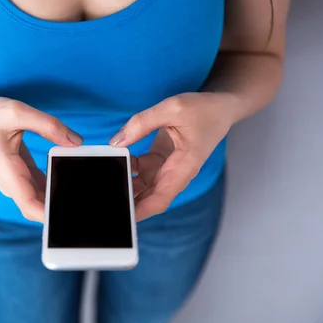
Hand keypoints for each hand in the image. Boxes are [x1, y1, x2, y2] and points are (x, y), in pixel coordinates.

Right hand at [0, 97, 82, 221]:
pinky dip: (55, 184)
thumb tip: (76, 141)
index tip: (71, 213)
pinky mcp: (21, 174)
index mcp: (7, 170)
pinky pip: (41, 186)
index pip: (30, 206)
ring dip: (59, 195)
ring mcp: (15, 180)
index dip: (51, 216)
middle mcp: (10, 181)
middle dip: (60, 207)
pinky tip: (72, 177)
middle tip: (86, 200)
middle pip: (38, 207)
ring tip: (84, 190)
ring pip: (41, 199)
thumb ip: (49, 125)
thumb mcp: (17, 112)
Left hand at [110, 92, 236, 220]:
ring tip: (102, 181)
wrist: (220, 107)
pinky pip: (139, 171)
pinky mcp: (159, 160)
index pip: (160, 198)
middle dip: (127, 200)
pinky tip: (113, 160)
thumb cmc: (203, 109)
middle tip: (102, 198)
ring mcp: (166, 168)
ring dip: (125, 184)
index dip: (139, 210)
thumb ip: (141, 123)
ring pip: (142, 186)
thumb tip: (117, 141)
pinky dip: (127, 168)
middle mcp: (175, 173)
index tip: (120, 215)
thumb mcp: (172, 108)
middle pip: (148, 197)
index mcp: (184, 166)